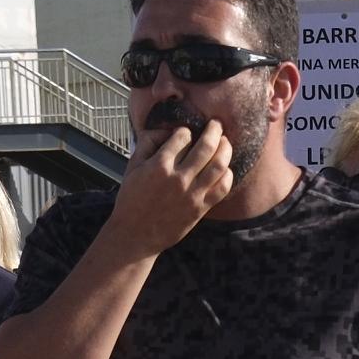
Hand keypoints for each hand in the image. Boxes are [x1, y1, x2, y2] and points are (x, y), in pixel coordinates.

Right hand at [108, 122, 235, 258]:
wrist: (135, 235)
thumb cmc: (131, 200)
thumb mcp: (131, 168)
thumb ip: (146, 144)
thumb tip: (164, 130)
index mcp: (159, 165)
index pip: (182, 136)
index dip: (186, 130)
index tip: (187, 131)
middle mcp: (178, 178)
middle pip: (206, 145)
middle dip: (214, 130)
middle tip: (217, 124)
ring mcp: (191, 194)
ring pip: (219, 164)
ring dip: (226, 148)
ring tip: (225, 141)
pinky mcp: (200, 208)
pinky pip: (223, 188)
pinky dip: (228, 174)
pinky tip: (225, 168)